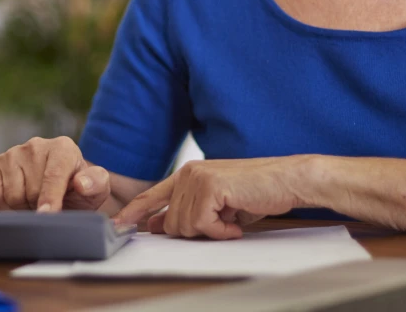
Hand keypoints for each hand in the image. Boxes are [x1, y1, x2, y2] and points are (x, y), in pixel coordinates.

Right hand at [0, 137, 110, 211]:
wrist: (61, 189)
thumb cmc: (79, 190)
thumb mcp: (96, 189)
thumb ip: (96, 184)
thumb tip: (82, 183)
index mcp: (63, 147)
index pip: (53, 175)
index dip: (50, 198)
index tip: (47, 214)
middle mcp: (36, 145)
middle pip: (31, 191)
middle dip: (40, 206)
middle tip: (50, 207)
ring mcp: (13, 152)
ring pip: (12, 195)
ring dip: (24, 207)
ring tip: (36, 202)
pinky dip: (5, 206)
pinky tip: (20, 201)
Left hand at [113, 157, 311, 238]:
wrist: (287, 180)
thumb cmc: (257, 192)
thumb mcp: (217, 206)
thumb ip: (188, 211)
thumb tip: (158, 226)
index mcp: (186, 175)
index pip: (151, 196)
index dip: (133, 212)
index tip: (117, 225)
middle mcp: (187, 173)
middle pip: (171, 223)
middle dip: (197, 232)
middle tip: (223, 223)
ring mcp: (196, 178)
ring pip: (184, 226)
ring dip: (212, 231)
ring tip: (232, 218)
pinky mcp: (209, 187)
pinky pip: (202, 225)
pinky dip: (221, 231)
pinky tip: (236, 222)